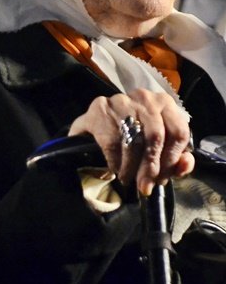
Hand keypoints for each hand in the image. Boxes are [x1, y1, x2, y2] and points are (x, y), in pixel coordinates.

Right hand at [68, 88, 192, 196]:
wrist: (98, 120)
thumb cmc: (136, 132)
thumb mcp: (160, 143)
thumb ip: (178, 157)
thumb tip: (185, 164)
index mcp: (165, 103)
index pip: (178, 133)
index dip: (172, 160)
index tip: (163, 178)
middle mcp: (145, 98)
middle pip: (155, 137)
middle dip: (151, 167)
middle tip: (145, 185)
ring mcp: (121, 102)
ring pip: (133, 141)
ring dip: (131, 167)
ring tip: (128, 179)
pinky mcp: (100, 110)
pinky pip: (112, 142)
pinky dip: (115, 161)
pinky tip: (116, 168)